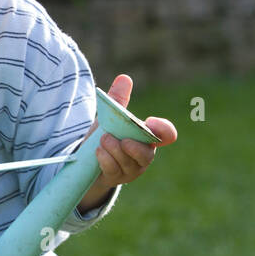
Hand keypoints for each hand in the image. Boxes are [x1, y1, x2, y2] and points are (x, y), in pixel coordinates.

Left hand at [77, 75, 177, 210]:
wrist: (88, 160)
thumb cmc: (104, 136)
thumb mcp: (109, 117)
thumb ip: (117, 100)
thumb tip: (125, 77)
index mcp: (147, 137)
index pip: (167, 135)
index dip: (164, 129)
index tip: (150, 121)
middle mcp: (144, 154)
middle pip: (148, 153)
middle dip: (134, 146)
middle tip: (118, 138)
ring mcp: (132, 169)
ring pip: (130, 162)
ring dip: (115, 150)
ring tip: (102, 140)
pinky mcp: (118, 178)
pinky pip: (115, 170)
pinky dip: (106, 159)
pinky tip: (98, 152)